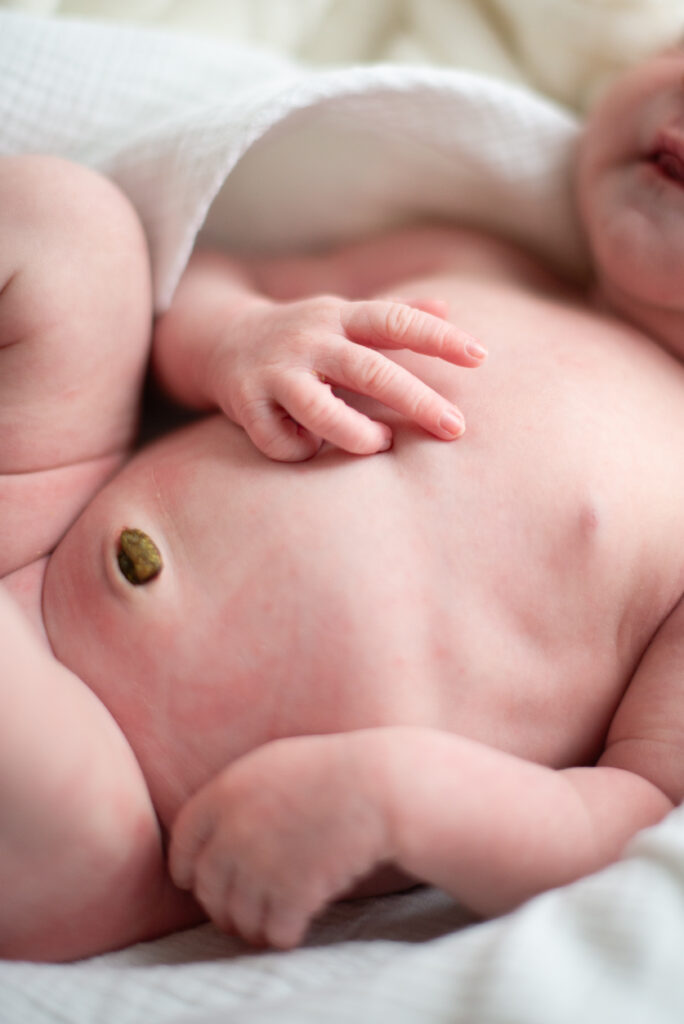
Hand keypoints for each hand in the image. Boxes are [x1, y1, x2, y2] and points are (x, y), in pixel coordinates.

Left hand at [169, 734, 393, 948]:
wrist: (379, 787)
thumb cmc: (333, 769)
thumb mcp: (274, 763)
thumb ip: (237, 795)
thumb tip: (217, 833)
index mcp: (225, 792)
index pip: (183, 842)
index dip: (186, 866)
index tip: (192, 880)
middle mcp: (234, 831)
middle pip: (207, 887)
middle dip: (219, 905)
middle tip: (234, 914)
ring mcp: (261, 866)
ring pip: (237, 917)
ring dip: (249, 926)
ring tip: (265, 925)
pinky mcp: (292, 895)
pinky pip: (273, 932)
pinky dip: (281, 934)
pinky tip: (293, 928)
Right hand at [208, 295, 485, 459]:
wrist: (218, 340)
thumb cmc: (302, 336)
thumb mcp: (344, 316)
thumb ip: (393, 316)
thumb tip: (448, 306)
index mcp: (339, 316)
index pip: (395, 320)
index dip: (438, 337)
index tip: (480, 357)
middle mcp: (309, 339)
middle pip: (369, 370)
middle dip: (417, 401)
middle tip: (456, 428)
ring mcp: (275, 371)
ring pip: (320, 409)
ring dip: (357, 433)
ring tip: (381, 445)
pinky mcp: (245, 403)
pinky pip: (280, 441)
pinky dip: (300, 452)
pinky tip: (307, 448)